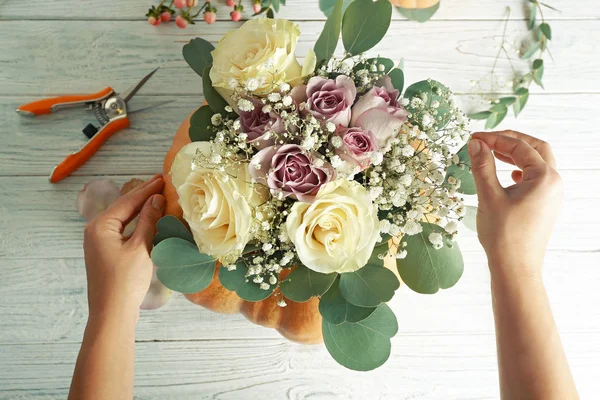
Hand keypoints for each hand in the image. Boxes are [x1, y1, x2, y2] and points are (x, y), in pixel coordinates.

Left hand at [83, 174, 164, 322]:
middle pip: (123, 208)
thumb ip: (148, 221)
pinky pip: (123, 230)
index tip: (163, 178)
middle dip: (142, 195)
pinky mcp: (106, 253)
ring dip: (140, 208)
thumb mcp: (140, 248)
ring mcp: (99, 243)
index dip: (147, 190)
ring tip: (157, 196)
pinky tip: (149, 219)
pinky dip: (137, 223)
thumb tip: (156, 199)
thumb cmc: (125, 281)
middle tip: (161, 182)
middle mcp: (96, 231)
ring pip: (123, 219)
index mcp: (100, 226)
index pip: (128, 202)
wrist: (112, 314)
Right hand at [468, 130, 562, 281]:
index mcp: (545, 178)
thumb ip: (483, 166)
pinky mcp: (545, 205)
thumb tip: (476, 143)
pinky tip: (508, 174)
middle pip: (535, 148)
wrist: (515, 268)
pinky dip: (521, 169)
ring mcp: (551, 195)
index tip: (474, 138)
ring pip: (537, 162)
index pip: (520, 147)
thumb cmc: (504, 236)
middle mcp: (554, 183)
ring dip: (516, 154)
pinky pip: (536, 178)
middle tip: (486, 140)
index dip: (495, 139)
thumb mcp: (489, 196)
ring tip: (492, 152)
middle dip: (510, 141)